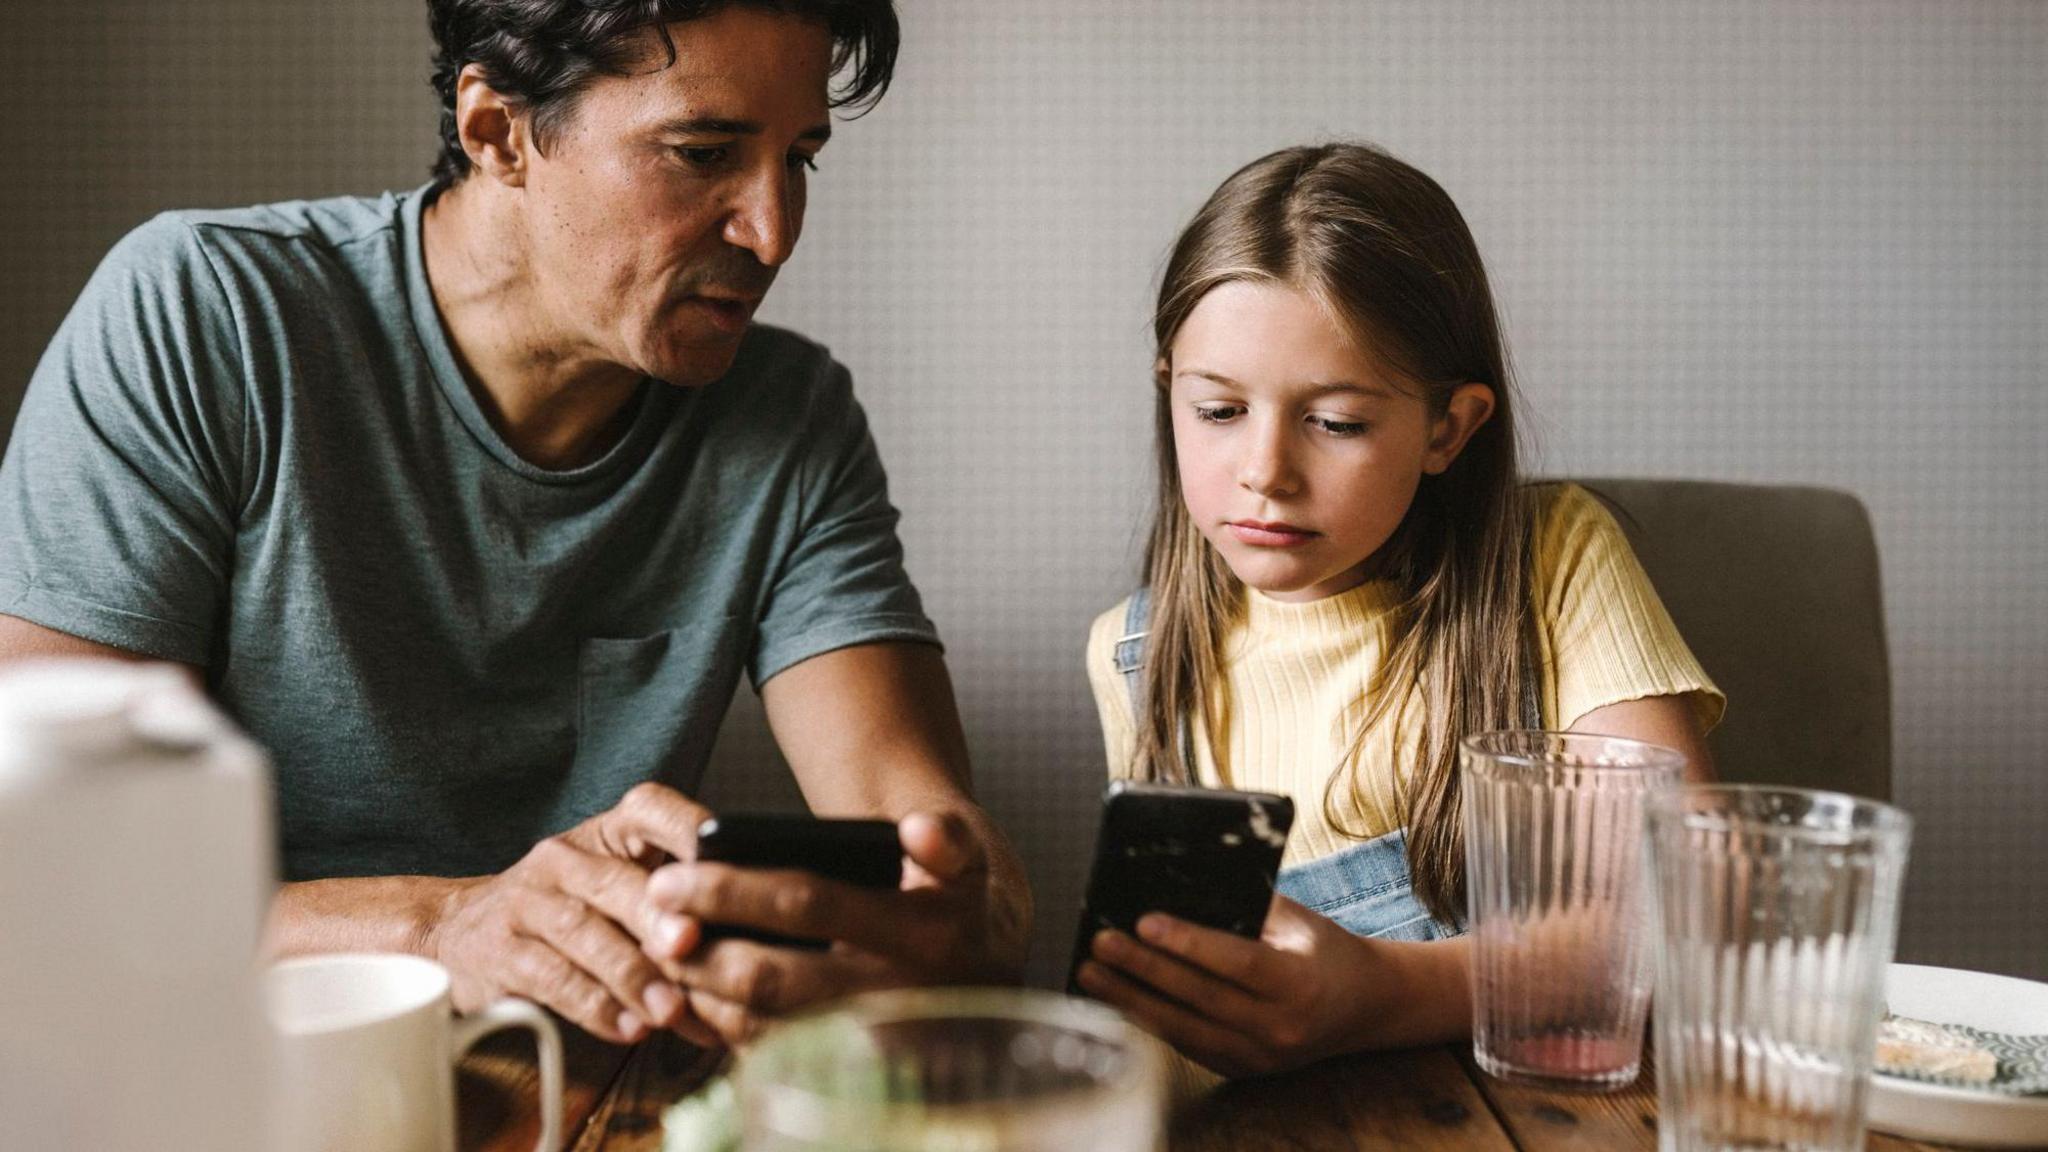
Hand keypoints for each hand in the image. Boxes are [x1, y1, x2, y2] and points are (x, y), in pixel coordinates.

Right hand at [424, 783, 713, 1044]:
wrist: (458, 931)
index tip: (724, 857)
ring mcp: (526, 903)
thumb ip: (671, 900)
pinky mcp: (500, 953)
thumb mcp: (614, 885)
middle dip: (657, 917)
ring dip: (631, 974)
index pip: (649, 809)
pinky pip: (551, 978)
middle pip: (615, 882)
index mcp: (604, 833)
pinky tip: (627, 1027)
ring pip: (582, 933)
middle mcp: (562, 859)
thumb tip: (752, 934)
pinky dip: (593, 1006)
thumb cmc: (565, 911)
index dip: (686, 828)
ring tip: (669, 1010)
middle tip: (692, 945)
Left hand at [640, 810, 1015, 1043]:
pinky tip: (696, 991)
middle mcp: (896, 996)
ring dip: (704, 992)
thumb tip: (917, 829)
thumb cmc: (960, 896)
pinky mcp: (848, 1067)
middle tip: (651, 921)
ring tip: (662, 953)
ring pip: (764, 1024)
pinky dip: (724, 1025)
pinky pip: (772, 1052)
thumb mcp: (972, 857)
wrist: (991, 967)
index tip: (671, 876)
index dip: (732, 891)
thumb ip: (948, 838)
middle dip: (701, 949)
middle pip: (771, 977)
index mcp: (923, 934)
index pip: (808, 905)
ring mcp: (869, 1040)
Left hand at [1075, 894, 1389, 1077]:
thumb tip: (1176, 883)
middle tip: (1100, 942)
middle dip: (1144, 968)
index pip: (1237, 962)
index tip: (1144, 921)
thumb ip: (1245, 905)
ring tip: (1091, 973)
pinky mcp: (1243, 1071)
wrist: (1364, 1006)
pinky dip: (1149, 1022)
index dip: (1188, 943)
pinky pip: (1187, 1046)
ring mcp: (1261, 1057)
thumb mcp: (1296, 920)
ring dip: (1132, 1000)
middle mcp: (1281, 1028)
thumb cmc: (1323, 949)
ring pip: (1185, 1029)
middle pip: (1200, 997)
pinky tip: (1118, 998)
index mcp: (1300, 983)